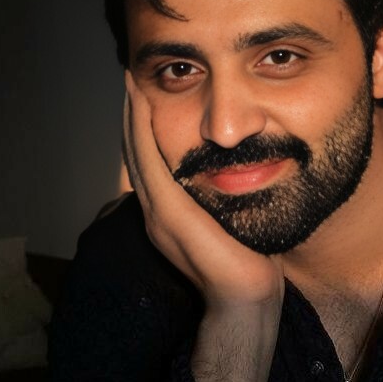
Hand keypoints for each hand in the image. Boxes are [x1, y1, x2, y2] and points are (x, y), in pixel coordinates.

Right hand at [123, 71, 284, 311]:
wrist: (248, 302)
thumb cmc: (251, 265)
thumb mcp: (234, 223)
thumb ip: (227, 200)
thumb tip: (242, 175)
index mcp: (170, 214)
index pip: (152, 163)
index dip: (145, 130)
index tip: (147, 97)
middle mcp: (156, 211)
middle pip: (137, 153)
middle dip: (133, 116)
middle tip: (132, 80)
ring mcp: (159, 213)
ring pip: (137, 152)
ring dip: (132, 116)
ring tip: (132, 83)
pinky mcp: (169, 214)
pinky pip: (149, 161)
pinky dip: (141, 130)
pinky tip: (141, 104)